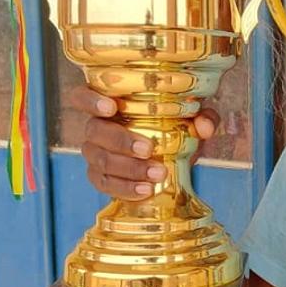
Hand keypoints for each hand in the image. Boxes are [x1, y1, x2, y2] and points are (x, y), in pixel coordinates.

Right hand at [69, 84, 219, 199]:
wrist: (174, 155)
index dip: (89, 100)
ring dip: (128, 168)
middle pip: (94, 131)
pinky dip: (124, 188)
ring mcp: (95, 153)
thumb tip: (204, 126)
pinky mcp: (100, 176)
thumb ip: (202, 116)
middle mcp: (96, 126)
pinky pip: (104, 183)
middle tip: (148, 149)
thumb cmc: (175, 126)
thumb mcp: (192, 118)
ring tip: (157, 173)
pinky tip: (145, 190)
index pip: (81, 96)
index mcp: (110, 103)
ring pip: (99, 160)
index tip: (110, 108)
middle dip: (121, 141)